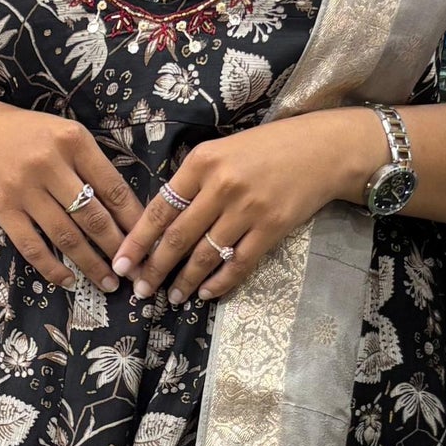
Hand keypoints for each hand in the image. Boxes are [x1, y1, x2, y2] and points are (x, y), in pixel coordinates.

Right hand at [0, 97, 140, 292]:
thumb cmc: (26, 135)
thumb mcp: (63, 135)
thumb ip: (90, 166)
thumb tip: (126, 213)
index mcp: (73, 140)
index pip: (113, 188)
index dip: (133, 221)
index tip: (148, 243)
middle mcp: (48, 162)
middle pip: (93, 216)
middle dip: (117, 248)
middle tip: (133, 270)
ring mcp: (23, 187)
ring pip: (66, 235)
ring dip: (90, 264)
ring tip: (108, 282)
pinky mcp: (1, 208)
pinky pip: (32, 246)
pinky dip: (52, 268)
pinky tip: (68, 281)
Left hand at [113, 110, 382, 304]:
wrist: (324, 149)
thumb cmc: (269, 148)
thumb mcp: (224, 150)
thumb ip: (194, 179)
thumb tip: (163, 218)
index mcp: (202, 162)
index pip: (160, 208)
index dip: (137, 240)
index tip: (121, 263)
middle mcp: (221, 185)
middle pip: (177, 237)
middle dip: (154, 269)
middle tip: (140, 290)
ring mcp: (247, 209)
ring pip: (205, 255)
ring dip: (185, 281)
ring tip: (172, 297)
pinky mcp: (271, 228)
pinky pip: (238, 263)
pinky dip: (219, 282)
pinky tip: (207, 293)